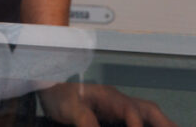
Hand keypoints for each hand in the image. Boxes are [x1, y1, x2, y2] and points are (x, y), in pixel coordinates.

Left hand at [39, 82, 177, 126]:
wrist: (48, 89)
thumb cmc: (58, 95)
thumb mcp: (69, 108)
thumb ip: (86, 120)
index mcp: (110, 97)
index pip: (131, 111)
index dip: (136, 125)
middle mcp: (119, 101)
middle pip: (149, 110)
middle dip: (164, 123)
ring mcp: (119, 108)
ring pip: (147, 113)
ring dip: (160, 123)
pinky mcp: (114, 115)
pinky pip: (137, 119)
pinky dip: (147, 124)